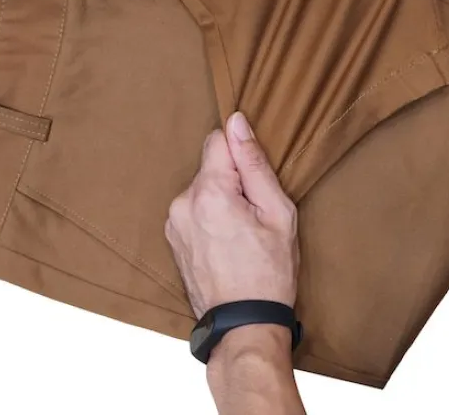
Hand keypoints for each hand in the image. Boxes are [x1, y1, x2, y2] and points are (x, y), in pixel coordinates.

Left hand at [165, 112, 298, 318]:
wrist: (244, 325)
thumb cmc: (268, 273)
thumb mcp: (277, 213)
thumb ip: (254, 163)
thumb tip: (236, 122)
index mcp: (209, 193)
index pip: (217, 140)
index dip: (241, 154)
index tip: (255, 179)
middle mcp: (182, 203)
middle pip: (209, 167)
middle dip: (233, 181)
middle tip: (254, 215)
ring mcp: (173, 223)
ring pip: (201, 190)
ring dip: (220, 201)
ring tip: (241, 234)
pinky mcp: (171, 239)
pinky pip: (193, 211)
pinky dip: (209, 218)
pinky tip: (227, 244)